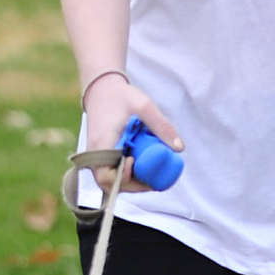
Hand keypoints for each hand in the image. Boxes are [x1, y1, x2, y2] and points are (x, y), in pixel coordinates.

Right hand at [81, 72, 183, 194]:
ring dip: (132, 182)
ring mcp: (96, 158)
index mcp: (101, 145)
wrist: (102, 89)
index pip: (106, 177)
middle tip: (155, 178)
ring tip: (152, 173)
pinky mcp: (102, 157)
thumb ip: (162, 126)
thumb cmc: (122, 97)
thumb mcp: (144, 106)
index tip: (135, 161)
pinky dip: (128, 175)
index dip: (123, 178)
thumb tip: (179, 149)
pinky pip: (113, 174)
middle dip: (134, 185)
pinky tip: (145, 169)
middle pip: (110, 185)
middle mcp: (95, 155)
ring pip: (111, 182)